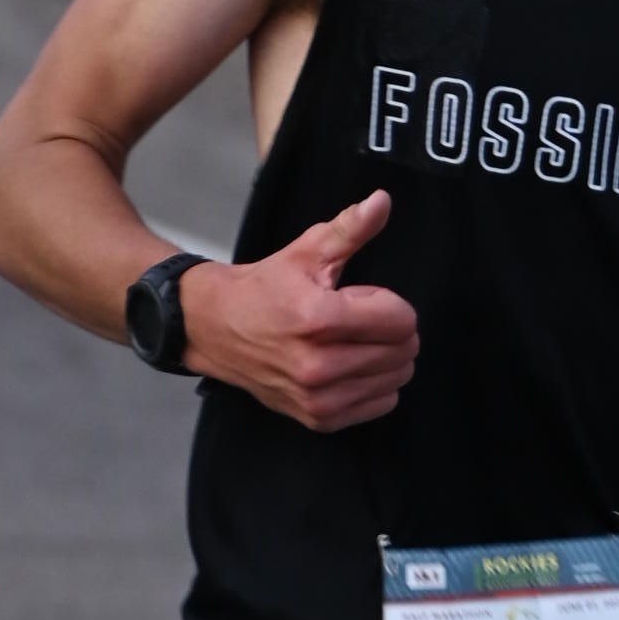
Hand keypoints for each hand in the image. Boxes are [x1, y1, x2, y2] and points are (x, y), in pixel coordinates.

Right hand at [181, 190, 417, 430]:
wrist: (216, 329)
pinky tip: (350, 366)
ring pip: (396, 379)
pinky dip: (376, 385)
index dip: (388, 303)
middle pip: (403, 351)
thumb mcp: (306, 251)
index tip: (359, 299)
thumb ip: (349, 228)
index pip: (401, 320)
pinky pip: (380, 404)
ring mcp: (318, 397)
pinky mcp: (318, 418)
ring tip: (353, 342)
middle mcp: (318, 365)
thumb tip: (382, 201)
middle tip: (359, 320)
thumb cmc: (264, 288)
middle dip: (391, 330)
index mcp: (318, 319)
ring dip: (386, 358)